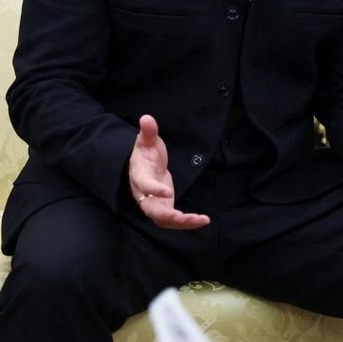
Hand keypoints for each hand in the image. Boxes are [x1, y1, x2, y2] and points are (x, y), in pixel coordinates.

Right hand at [128, 115, 209, 229]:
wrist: (143, 167)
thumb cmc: (145, 153)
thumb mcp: (146, 141)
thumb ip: (148, 132)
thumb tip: (146, 118)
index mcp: (139, 176)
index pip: (144, 185)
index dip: (154, 189)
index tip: (167, 192)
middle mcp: (144, 195)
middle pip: (152, 210)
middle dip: (168, 216)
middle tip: (185, 217)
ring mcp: (153, 203)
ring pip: (164, 220)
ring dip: (181, 223)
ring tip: (201, 220)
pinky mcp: (164, 208)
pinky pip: (173, 221)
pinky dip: (186, 223)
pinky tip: (202, 220)